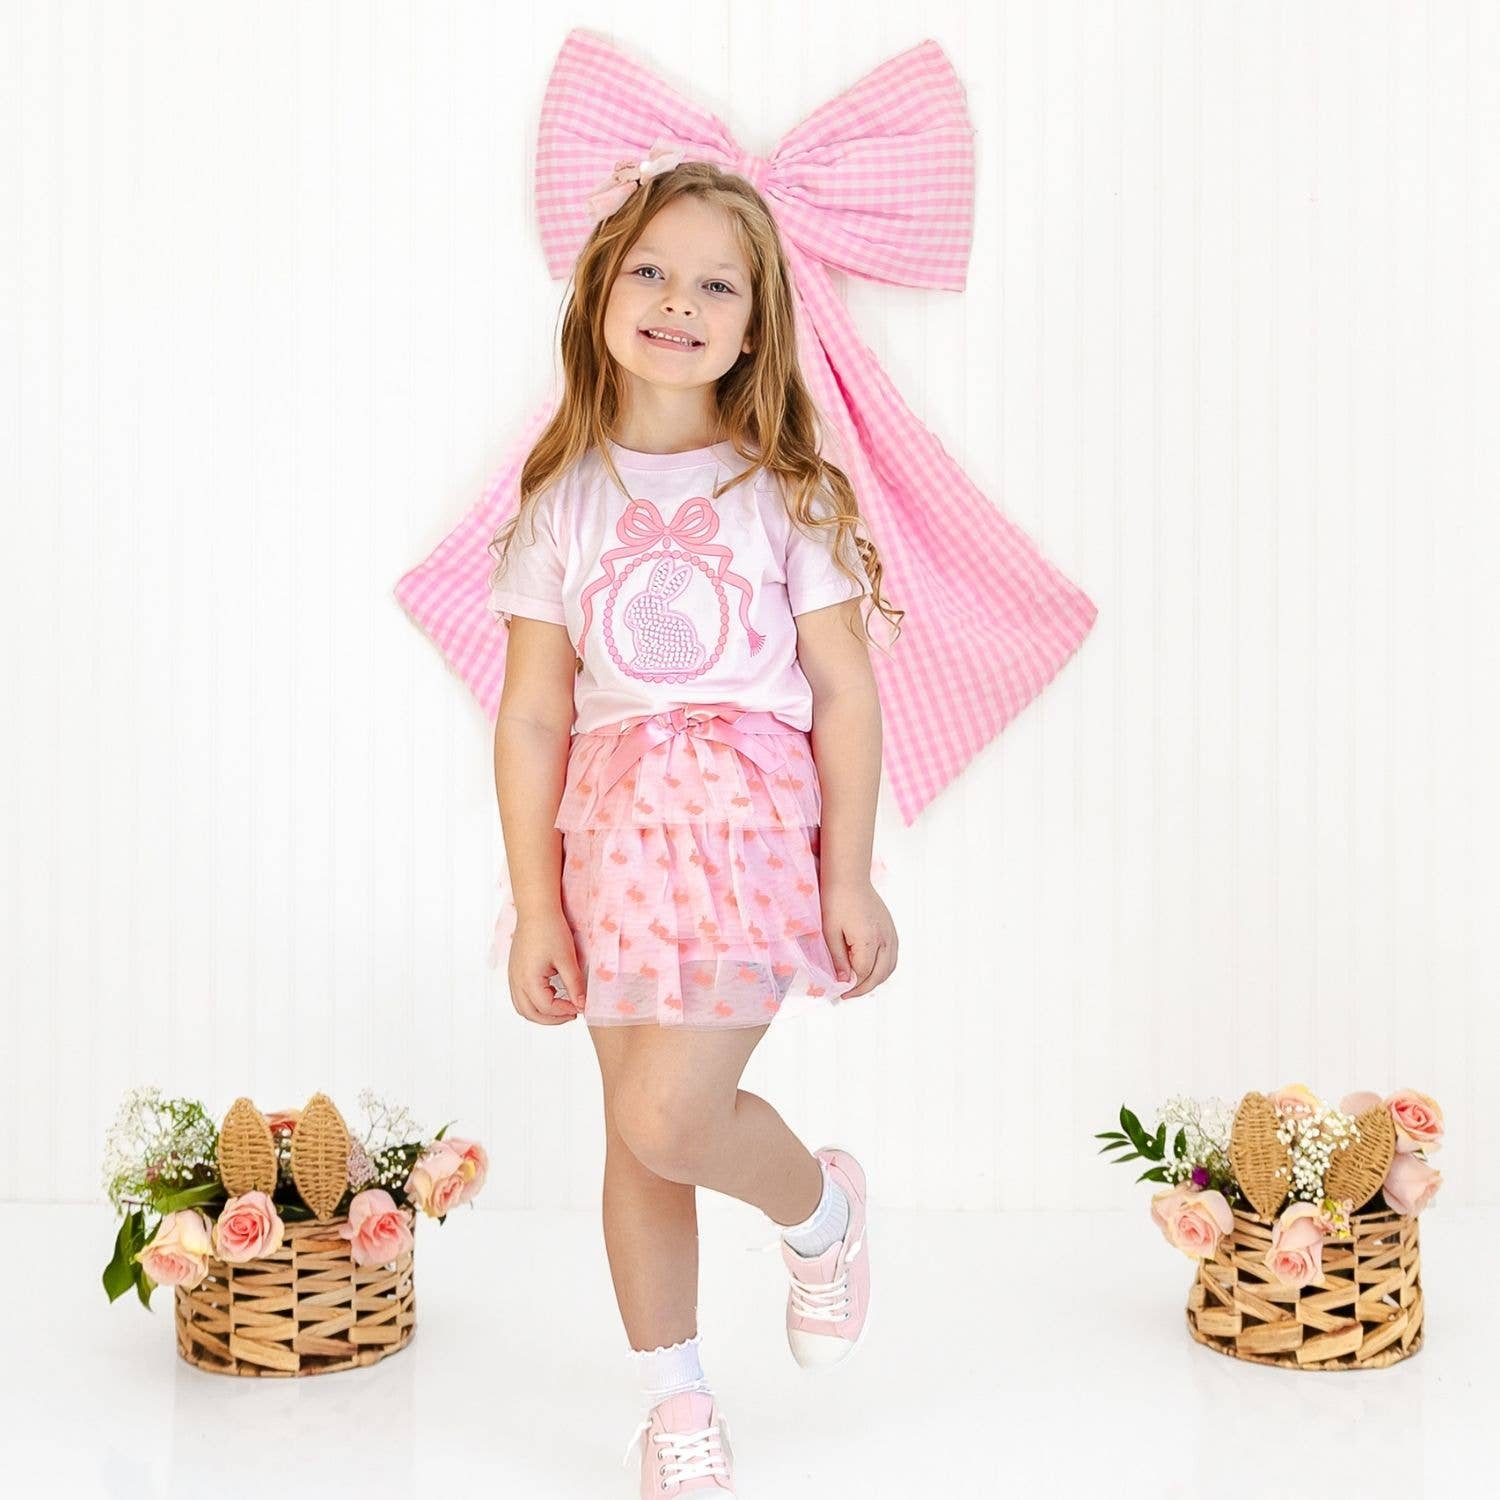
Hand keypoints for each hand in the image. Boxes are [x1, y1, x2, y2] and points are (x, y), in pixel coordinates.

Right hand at [509, 905, 585, 1025]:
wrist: (536, 910)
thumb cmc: (551, 930)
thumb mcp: (567, 959)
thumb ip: (574, 984)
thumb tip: (581, 1005)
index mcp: (529, 979)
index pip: (546, 1007)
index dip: (565, 1010)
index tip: (580, 1006)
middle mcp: (516, 980)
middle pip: (530, 1013)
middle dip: (552, 1019)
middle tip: (572, 1014)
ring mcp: (513, 976)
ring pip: (522, 1007)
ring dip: (541, 1012)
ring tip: (561, 1006)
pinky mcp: (514, 970)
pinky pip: (519, 996)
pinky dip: (534, 1002)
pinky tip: (551, 992)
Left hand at [820, 878, 897, 997]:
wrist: (849, 877)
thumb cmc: (836, 901)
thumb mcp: (830, 932)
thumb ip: (838, 959)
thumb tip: (845, 981)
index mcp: (868, 940)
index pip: (863, 973)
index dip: (851, 986)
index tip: (839, 992)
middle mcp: (885, 939)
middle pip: (879, 975)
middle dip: (864, 988)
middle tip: (847, 994)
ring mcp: (891, 934)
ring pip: (889, 968)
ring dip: (875, 980)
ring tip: (858, 985)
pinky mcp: (891, 929)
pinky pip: (892, 956)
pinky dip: (883, 968)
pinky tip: (870, 969)